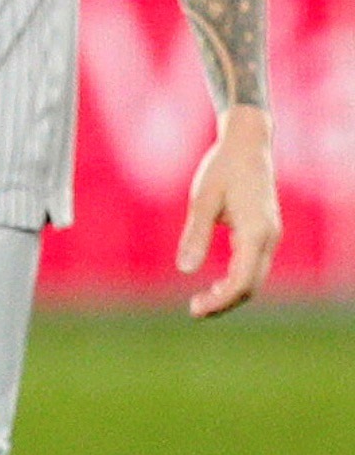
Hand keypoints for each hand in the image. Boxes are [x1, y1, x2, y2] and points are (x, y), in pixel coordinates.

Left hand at [178, 105, 278, 317]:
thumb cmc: (222, 168)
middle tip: (194, 310)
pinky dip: (237, 279)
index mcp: (256, 233)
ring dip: (231, 293)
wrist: (247, 145)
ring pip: (255, 277)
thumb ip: (195, 235)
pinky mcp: (265, 231)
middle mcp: (269, 238)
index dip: (219, 301)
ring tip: (201, 301)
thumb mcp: (202, 200)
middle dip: (224, 302)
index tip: (194, 309)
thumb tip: (185, 269)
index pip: (242, 281)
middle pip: (251, 285)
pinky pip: (254, 265)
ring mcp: (270, 236)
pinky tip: (216, 283)